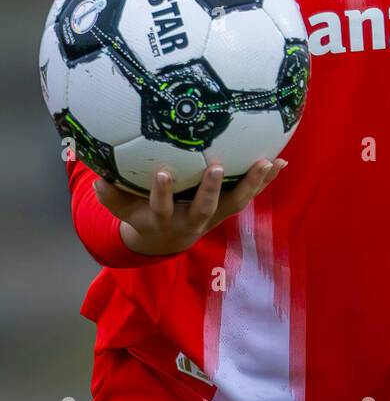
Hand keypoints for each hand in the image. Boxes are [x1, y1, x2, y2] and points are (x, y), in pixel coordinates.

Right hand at [92, 158, 287, 257]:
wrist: (168, 240)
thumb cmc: (144, 215)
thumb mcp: (125, 210)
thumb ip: (112, 197)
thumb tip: (95, 178)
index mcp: (165, 218)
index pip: (161, 207)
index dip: (162, 193)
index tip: (162, 172)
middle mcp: (194, 220)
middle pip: (206, 208)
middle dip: (211, 189)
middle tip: (217, 167)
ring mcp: (216, 215)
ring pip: (236, 202)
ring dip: (252, 183)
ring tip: (267, 162)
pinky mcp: (231, 207)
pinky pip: (250, 193)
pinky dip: (266, 179)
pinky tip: (282, 160)